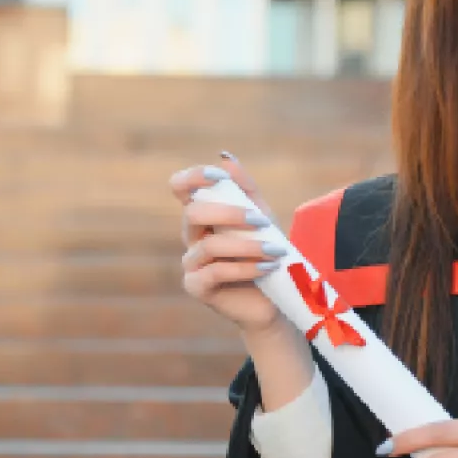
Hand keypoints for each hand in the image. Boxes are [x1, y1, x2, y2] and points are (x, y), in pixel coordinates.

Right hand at [171, 153, 285, 332]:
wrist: (274, 301)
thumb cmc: (266, 255)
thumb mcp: (261, 219)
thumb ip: (245, 190)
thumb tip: (224, 157)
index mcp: (203, 216)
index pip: (181, 187)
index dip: (192, 177)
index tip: (217, 175)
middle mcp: (191, 237)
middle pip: (193, 212)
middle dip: (229, 213)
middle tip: (262, 220)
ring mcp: (190, 263)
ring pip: (209, 245)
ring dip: (247, 246)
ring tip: (276, 251)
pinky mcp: (195, 287)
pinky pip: (215, 272)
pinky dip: (245, 267)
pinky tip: (267, 267)